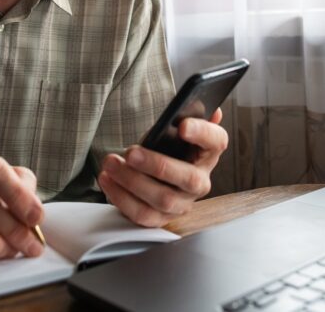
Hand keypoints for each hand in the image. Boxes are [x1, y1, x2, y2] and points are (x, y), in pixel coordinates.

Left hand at [98, 108, 228, 226]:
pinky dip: (121, 197)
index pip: (217, 141)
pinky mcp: (161, 219)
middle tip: (131, 152)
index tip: (182, 125)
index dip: (202, 133)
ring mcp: (182, 203)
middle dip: (157, 165)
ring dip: (132, 181)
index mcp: (208, 153)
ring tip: (111, 163)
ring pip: (163, 199)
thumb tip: (199, 105)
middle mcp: (200, 181)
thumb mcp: (173, 130)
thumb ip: (185, 116)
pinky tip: (107, 179)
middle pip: (188, 178)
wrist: (153, 175)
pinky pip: (142, 214)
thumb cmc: (166, 147)